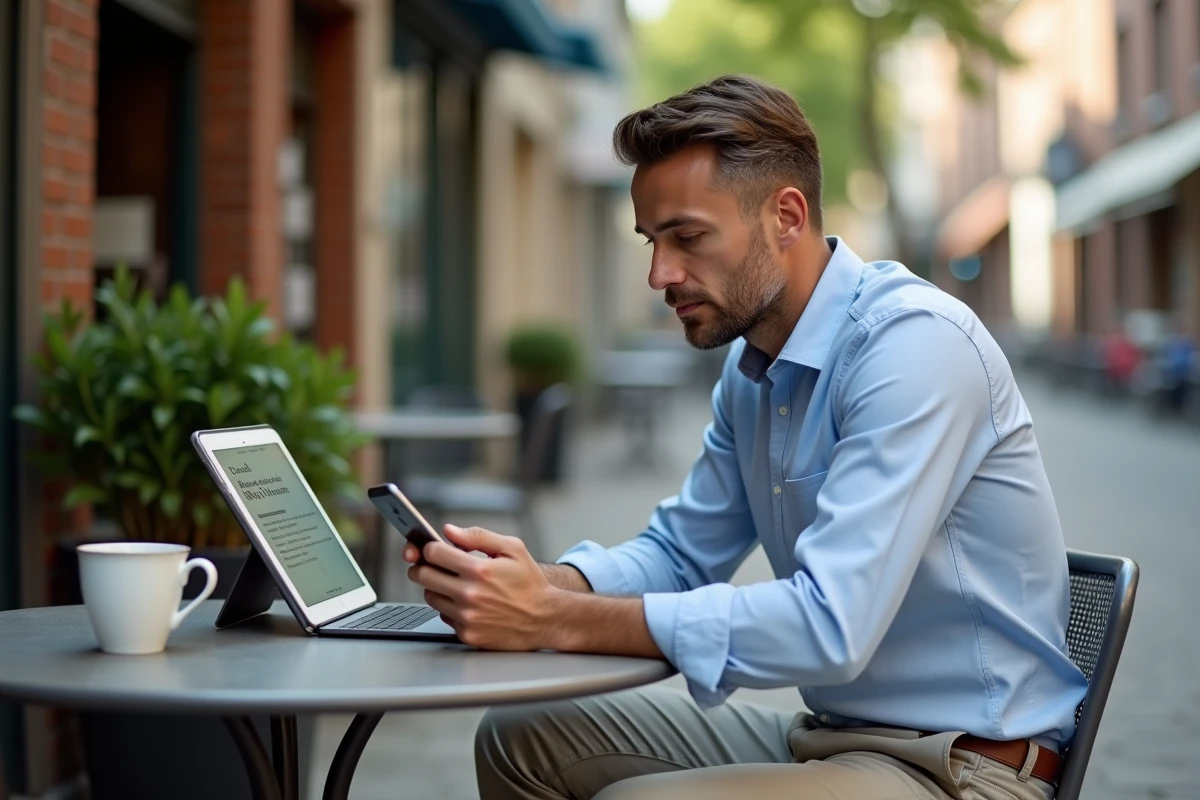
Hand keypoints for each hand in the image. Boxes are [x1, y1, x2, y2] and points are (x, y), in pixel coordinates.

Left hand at [404, 525, 560, 649]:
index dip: (429, 548)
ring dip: (436, 588)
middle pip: (423, 575)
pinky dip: (450, 608)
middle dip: (423, 566)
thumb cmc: (530, 583)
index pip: (433, 553)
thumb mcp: (512, 549)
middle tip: (432, 565)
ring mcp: (467, 617)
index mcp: (479, 570)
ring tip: (454, 584)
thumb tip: (449, 531)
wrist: (545, 618)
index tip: (433, 549)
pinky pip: (444, 616)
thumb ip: (478, 536)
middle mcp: (470, 594)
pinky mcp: (467, 634)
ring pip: (430, 597)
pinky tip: (467, 603)